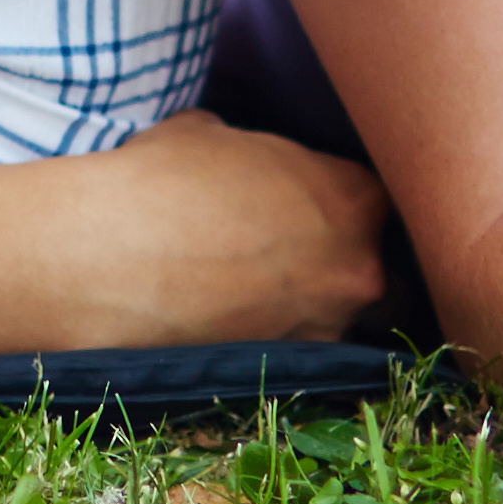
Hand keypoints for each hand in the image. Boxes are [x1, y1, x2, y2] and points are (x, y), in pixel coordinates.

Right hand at [41, 112, 391, 343]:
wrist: (110, 256)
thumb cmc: (158, 180)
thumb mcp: (208, 134)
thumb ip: (249, 148)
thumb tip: (233, 150)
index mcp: (352, 196)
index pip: (383, 200)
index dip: (352, 203)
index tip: (324, 207)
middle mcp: (358, 265)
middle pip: (392, 270)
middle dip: (358, 265)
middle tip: (311, 257)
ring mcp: (328, 325)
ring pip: (356, 324)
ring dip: (327, 311)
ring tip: (277, 299)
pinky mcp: (287, 369)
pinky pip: (306, 356)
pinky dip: (286, 344)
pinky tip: (247, 327)